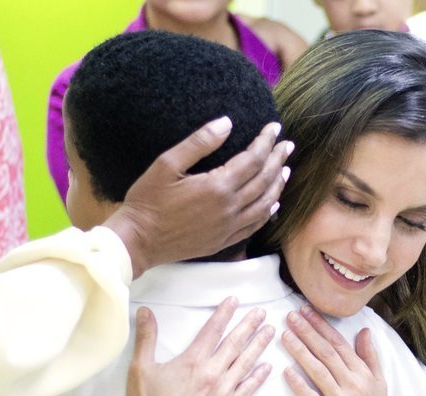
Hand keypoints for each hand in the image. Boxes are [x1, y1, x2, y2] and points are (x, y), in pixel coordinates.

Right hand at [106, 119, 293, 277]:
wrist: (138, 241)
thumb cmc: (147, 200)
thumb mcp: (166, 164)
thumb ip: (199, 143)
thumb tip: (226, 123)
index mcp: (217, 186)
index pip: (253, 159)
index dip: (266, 142)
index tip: (274, 128)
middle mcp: (229, 208)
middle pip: (264, 180)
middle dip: (277, 160)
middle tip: (287, 145)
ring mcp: (228, 227)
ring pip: (265, 204)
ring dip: (278, 185)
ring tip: (286, 169)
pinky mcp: (223, 241)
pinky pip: (254, 226)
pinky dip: (268, 212)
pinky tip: (273, 204)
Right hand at [123, 298, 273, 395]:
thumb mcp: (140, 369)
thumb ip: (146, 338)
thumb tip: (145, 311)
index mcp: (192, 361)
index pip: (212, 330)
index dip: (224, 313)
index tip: (234, 301)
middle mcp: (212, 374)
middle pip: (235, 343)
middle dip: (249, 325)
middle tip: (261, 312)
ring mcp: (223, 393)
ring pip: (245, 363)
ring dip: (258, 345)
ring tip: (270, 331)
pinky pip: (247, 390)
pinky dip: (258, 377)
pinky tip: (267, 367)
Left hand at [281, 304, 394, 395]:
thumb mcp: (380, 387)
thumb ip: (370, 358)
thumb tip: (364, 331)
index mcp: (365, 376)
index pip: (339, 344)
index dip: (321, 326)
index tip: (305, 311)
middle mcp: (355, 386)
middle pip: (326, 354)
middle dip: (307, 332)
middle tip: (289, 317)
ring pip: (318, 372)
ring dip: (300, 351)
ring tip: (284, 336)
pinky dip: (300, 385)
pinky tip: (286, 372)